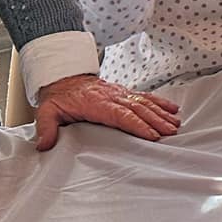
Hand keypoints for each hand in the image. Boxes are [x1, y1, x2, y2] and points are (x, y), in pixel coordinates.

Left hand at [32, 76, 181, 151]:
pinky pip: (144, 97)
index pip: (120, 115)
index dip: (137, 125)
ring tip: (175, 124)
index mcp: (96, 103)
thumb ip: (46, 128)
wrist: (63, 76)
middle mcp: (112, 97)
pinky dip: (160, 102)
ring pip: (144, 102)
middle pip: (138, 109)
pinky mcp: (124, 93)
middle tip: (170, 132)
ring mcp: (120, 93)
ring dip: (161, 113)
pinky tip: (172, 109)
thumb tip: (45, 145)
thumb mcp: (46, 111)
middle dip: (155, 120)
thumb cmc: (58, 97)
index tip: (151, 135)